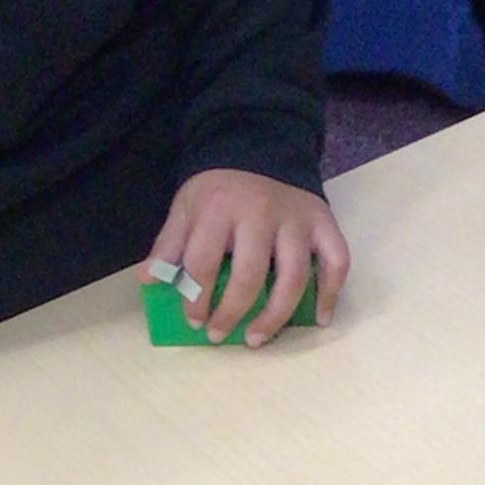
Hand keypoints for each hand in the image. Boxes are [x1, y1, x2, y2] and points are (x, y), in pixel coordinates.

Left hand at [147, 172, 349, 346]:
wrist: (260, 146)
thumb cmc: (219, 188)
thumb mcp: (186, 207)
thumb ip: (169, 243)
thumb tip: (148, 279)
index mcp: (220, 208)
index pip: (204, 263)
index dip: (195, 299)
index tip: (194, 321)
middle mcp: (262, 213)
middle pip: (250, 277)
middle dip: (231, 313)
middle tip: (218, 334)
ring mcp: (297, 219)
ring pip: (294, 277)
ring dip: (276, 316)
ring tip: (256, 338)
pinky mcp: (324, 221)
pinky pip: (337, 261)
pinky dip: (332, 293)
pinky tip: (320, 318)